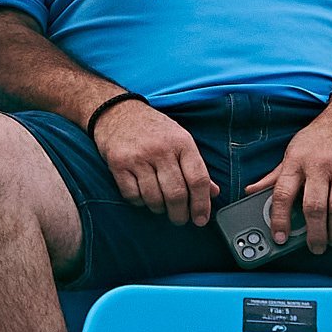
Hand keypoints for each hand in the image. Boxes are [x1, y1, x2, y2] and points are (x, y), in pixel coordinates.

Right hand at [92, 96, 216, 226]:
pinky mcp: (118, 164)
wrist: (117, 112)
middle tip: (180, 219)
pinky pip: (132, 195)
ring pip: (154, 198)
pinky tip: (142, 195)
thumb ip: (195, 167)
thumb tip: (213, 192)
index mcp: (182, 142)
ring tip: (160, 206)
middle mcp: (161, 149)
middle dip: (180, 214)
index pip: (198, 179)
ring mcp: (138, 157)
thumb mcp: (180, 140)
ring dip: (159, 209)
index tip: (201, 219)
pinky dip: (139, 202)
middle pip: (176, 194)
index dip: (202, 204)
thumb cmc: (153, 129)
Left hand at [244, 95, 331, 250]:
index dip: (279, 218)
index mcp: (295, 161)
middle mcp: (318, 165)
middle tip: (315, 248)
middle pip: (314, 207)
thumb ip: (274, 175)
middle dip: (314, 233)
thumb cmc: (319, 137)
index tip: (279, 237)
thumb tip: (250, 191)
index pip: (282, 193)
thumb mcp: (292, 150)